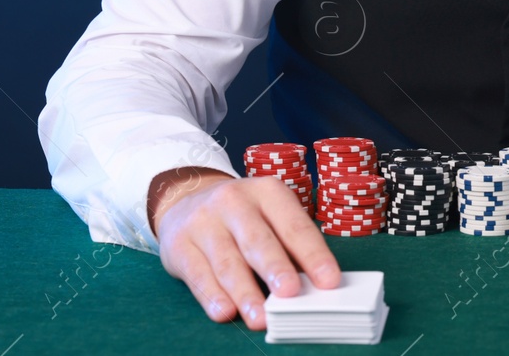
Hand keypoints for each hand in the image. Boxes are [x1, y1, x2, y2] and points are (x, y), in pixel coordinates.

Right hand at [149, 168, 340, 330]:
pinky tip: (225, 312)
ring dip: (245, 292)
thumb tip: (312, 286)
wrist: (185, 198)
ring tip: (259, 317)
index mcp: (267, 192)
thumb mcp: (267, 215)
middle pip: (257, 240)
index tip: (329, 281)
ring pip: (227, 262)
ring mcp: (203, 222)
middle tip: (290, 294)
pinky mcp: (179, 244)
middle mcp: (233, 201)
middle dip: (275, 268)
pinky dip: (212, 296)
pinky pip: (198, 274)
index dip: (313, 255)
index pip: (294, 226)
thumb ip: (288, 246)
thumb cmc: (242, 215)